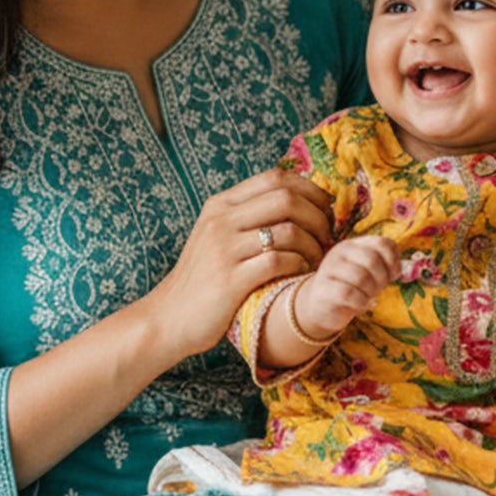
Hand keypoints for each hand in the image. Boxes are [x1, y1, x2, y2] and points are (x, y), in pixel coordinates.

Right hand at [150, 169, 331, 358]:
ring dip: (312, 245)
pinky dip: (298, 265)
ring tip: (316, 260)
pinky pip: (278, 261)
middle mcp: (221, 220)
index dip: (309, 189)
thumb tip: (296, 200)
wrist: (168, 318)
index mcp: (220, 205)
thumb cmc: (203, 279)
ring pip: (287, 230)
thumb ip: (247, 216)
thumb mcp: (217, 236)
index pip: (274, 177)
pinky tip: (300, 274)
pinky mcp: (230, 280)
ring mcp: (224, 249)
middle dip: (317, 216)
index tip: (324, 209)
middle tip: (327, 237)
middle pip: (286, 198)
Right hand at [295, 235, 400, 338]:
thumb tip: (400, 269)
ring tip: (366, 297)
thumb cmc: (350, 287)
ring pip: (361, 277)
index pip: (382, 243)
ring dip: (370, 292)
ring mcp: (329, 269)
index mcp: (354, 245)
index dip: (394, 261)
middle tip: (378, 289)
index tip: (393, 276)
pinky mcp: (322, 289)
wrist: (319, 306)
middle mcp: (340, 252)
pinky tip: (358, 304)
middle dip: (382, 279)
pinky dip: (360, 302)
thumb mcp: (366, 272)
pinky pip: (349, 294)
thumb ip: (382, 265)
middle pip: (372, 259)